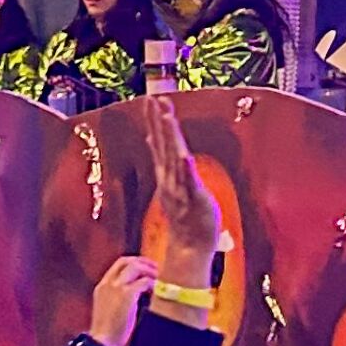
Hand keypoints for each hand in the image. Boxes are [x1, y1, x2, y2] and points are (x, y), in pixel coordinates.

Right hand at [89, 254, 152, 345]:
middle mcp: (108, 284)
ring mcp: (117, 288)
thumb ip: (117, 297)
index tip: (144, 266)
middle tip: (154, 267)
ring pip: (136, 267)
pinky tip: (155, 289)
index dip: (133, 262)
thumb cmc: (106, 331)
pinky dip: (152, 283)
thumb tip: (136, 292)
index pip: (118, 265)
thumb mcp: (107, 308)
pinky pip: (144, 282)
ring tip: (157, 277)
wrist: (102, 341)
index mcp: (102, 286)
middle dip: (142, 261)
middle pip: (126, 261)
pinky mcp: (127, 295)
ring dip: (149, 270)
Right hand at [137, 97, 224, 292]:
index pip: (159, 142)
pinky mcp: (194, 199)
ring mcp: (181, 188)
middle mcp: (170, 178)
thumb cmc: (185, 215)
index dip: (155, 120)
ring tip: (167, 116)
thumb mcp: (171, 183)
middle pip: (164, 144)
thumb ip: (162, 161)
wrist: (190, 246)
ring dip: (170, 137)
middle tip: (153, 99)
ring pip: (174, 157)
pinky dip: (185, 169)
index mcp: (166, 174)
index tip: (150, 100)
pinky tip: (184, 155)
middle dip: (159, 121)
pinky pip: (189, 181)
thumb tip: (152, 138)